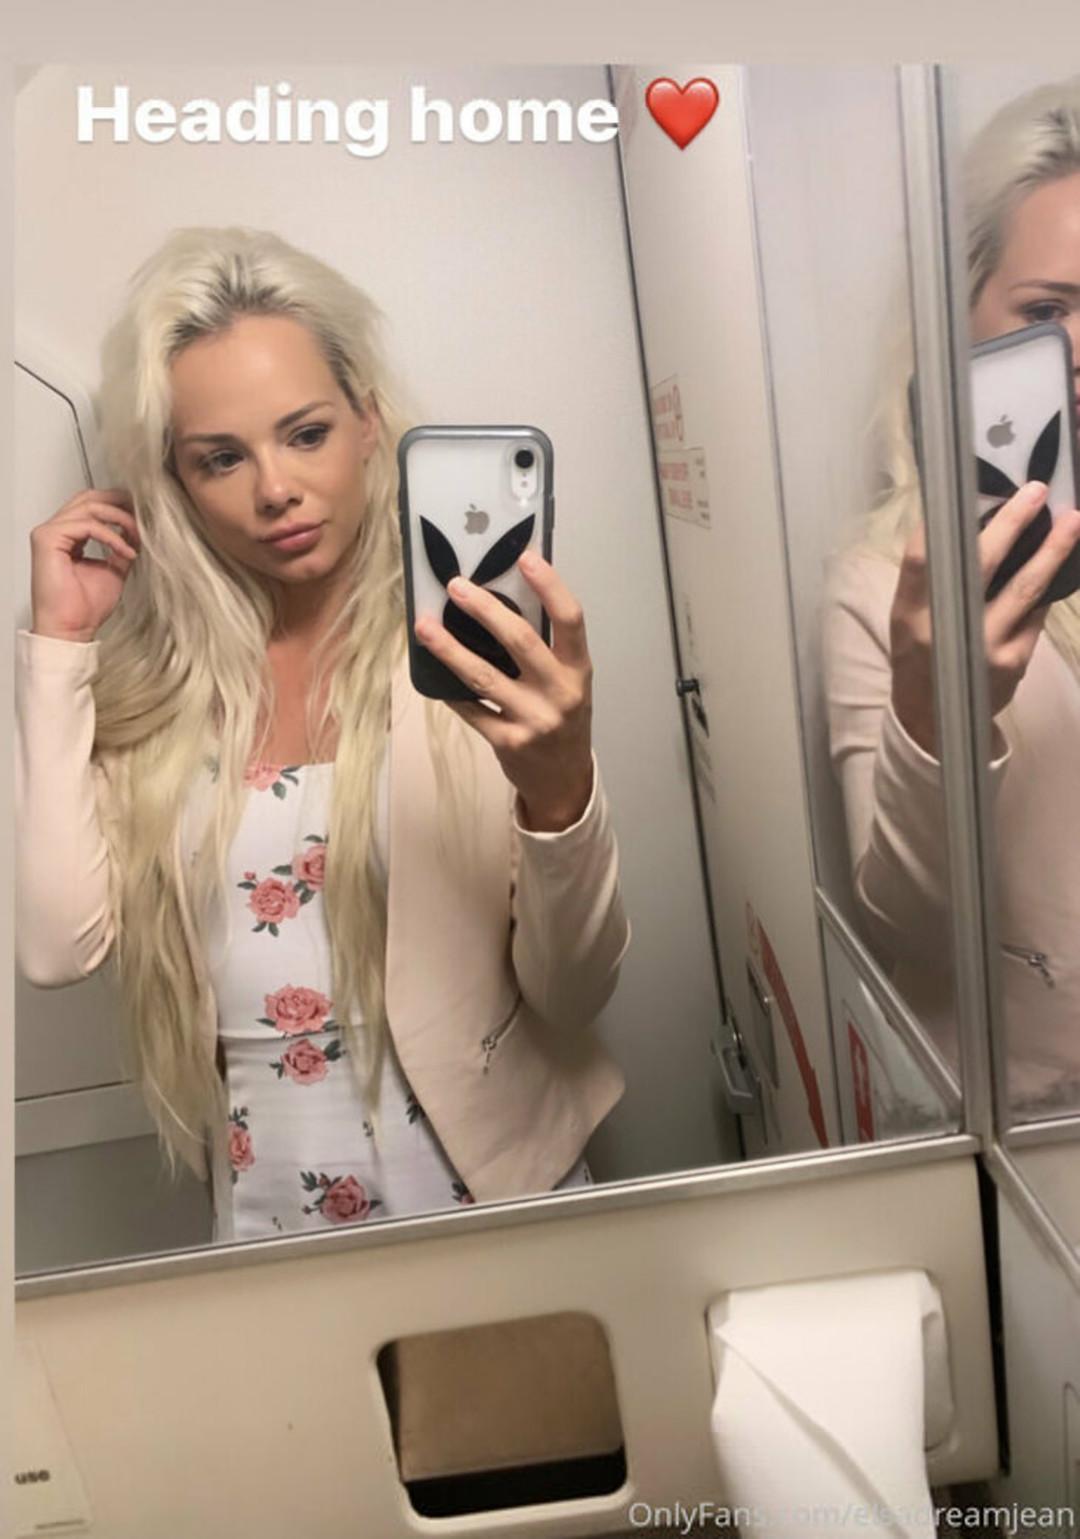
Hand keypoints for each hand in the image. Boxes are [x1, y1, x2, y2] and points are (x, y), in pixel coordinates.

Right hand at [29, 488, 140, 642]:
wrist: (72, 629)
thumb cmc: (85, 608)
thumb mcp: (114, 570)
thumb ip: (121, 547)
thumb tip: (138, 532)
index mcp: (69, 537)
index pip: (93, 506)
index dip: (119, 505)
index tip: (144, 514)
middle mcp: (56, 531)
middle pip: (89, 498)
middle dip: (120, 501)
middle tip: (144, 511)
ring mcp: (49, 533)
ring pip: (89, 506)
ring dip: (120, 518)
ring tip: (138, 534)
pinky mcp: (47, 539)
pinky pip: (87, 525)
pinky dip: (111, 536)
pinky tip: (126, 550)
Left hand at [414, 549, 593, 831]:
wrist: (564, 781)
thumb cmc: (562, 718)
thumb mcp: (568, 683)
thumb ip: (545, 650)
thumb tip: (501, 598)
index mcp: (579, 671)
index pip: (570, 620)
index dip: (550, 586)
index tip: (525, 558)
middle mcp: (560, 694)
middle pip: (521, 641)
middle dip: (485, 610)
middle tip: (455, 586)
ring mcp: (533, 720)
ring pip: (484, 677)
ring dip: (450, 649)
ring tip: (424, 626)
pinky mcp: (507, 742)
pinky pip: (471, 709)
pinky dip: (449, 689)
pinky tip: (430, 670)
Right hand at [889, 480, 1079, 754]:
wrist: (934, 719)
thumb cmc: (919, 655)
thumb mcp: (906, 618)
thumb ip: (927, 579)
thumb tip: (963, 521)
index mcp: (909, 614)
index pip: (922, 559)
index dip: (943, 526)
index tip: (964, 496)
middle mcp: (946, 630)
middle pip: (981, 566)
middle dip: (1011, 524)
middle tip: (1035, 492)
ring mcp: (985, 646)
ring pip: (1025, 588)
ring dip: (1052, 551)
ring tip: (1073, 520)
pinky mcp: (1014, 660)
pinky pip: (1037, 613)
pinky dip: (1049, 586)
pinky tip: (1062, 563)